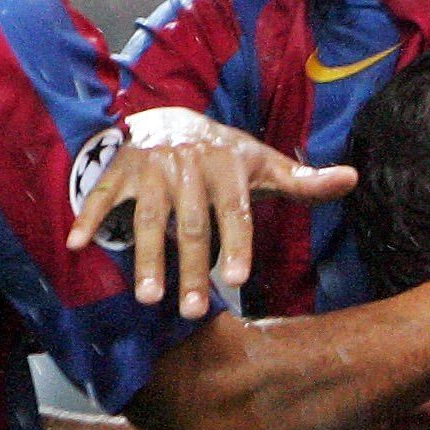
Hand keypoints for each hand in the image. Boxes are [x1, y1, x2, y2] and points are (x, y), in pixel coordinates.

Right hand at [66, 108, 355, 318]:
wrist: (169, 117)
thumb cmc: (222, 155)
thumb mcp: (262, 163)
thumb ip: (302, 181)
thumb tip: (352, 178)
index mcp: (226, 166)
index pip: (234, 210)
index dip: (236, 242)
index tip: (237, 277)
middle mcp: (188, 166)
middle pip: (192, 224)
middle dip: (191, 268)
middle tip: (194, 312)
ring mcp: (150, 169)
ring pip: (149, 217)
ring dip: (147, 257)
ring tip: (147, 299)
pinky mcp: (118, 171)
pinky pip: (102, 197)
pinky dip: (87, 219)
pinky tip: (77, 246)